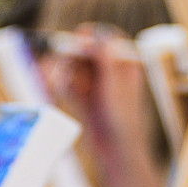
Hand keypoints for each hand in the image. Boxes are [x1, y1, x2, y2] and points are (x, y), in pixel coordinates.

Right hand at [46, 26, 150, 146]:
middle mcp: (110, 71)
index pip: (108, 37)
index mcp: (125, 65)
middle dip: (75, 52)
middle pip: (87, 49)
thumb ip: (105, 59)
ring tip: (63, 76)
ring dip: (66, 67)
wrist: (116, 152)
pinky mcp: (83, 97)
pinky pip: (68, 82)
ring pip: (75, 65)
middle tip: (66, 59)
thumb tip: (95, 34)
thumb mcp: (115, 86)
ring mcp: (95, 84)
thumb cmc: (123, 121)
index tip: (81, 35)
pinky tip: (62, 86)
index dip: (94, 34)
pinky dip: (63, 82)